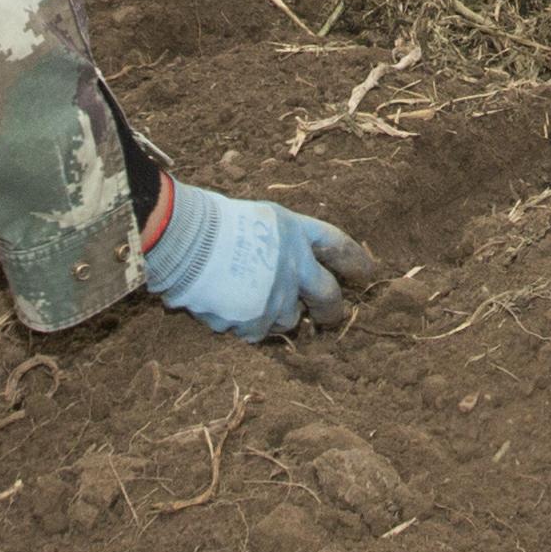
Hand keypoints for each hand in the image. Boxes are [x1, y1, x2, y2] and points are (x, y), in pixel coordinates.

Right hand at [140, 183, 367, 342]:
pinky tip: (226, 308)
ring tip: (251, 301)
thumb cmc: (211, 223)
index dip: (354, 260)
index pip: (337, 245)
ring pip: (289, 320)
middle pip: (329, 297)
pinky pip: (255, 332)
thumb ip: (282, 243)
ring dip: (277, 314)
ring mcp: (276, 298)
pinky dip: (244, 324)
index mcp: (296, 233)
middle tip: (329, 317)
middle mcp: (295, 267)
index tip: (367, 272)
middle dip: (332, 310)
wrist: (183, 241)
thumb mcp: (258, 219)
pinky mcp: (253, 322)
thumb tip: (295, 268)